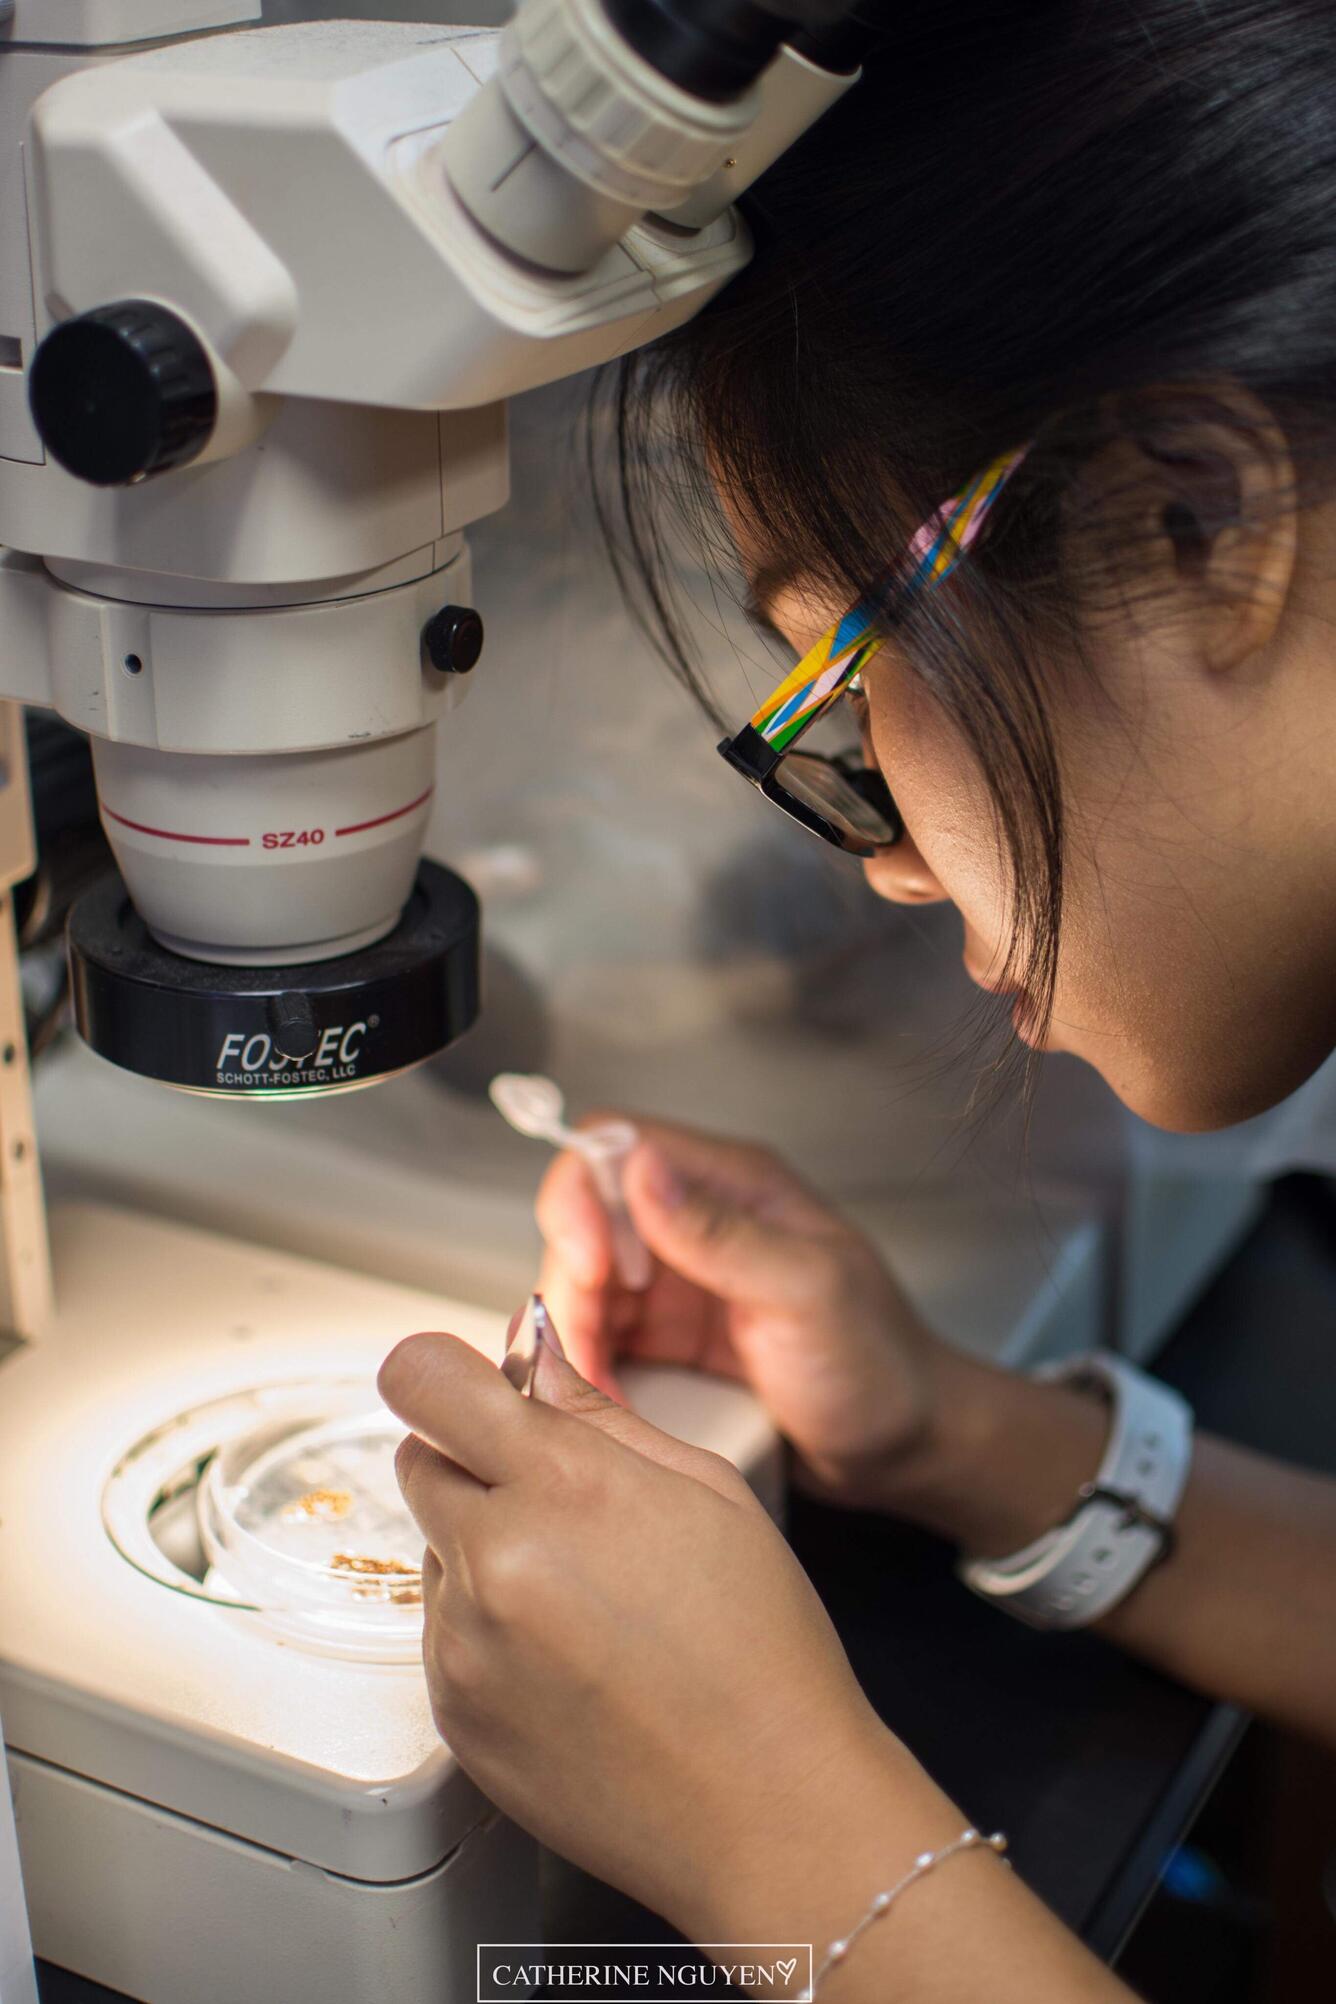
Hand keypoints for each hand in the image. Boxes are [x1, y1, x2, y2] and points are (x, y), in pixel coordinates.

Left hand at [379, 1324, 902, 1931]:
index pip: (423, 1380)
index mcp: (563, 1485)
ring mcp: (463, 1643)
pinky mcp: (452, 1711)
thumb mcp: (708, 1491)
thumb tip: (533, 1355)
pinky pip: (441, 1631)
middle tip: (560, 1501)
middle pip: (418, 1458)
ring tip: (587, 1600)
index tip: (466, 1386)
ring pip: (434, 1547)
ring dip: (484, 1547)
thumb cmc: (762, 1651)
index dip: (441, 1374)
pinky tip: (571, 1658)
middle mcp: (495, 1558)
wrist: (769, 1808)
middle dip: (473, 1459)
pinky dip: (488, 1627)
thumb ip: (599, 1414)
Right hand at [536, 1120, 941, 1504]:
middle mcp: (694, 1223)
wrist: (905, 1448)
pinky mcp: (665, 1339)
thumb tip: (641, 1168)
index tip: (590, 1270)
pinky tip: (612, 1409)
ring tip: (606, 1400)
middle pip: (581, 1225)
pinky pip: (597, 1340)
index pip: (613, 1147)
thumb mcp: (808, 1293)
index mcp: (733, 1185)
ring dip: (575, 1343)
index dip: (580, 1200)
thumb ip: (723, 1233)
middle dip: (572, 1293)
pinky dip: (590, 1374)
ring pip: (579, 1288)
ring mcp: (676, 1283)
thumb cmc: (880, 1366)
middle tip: (590, 1362)